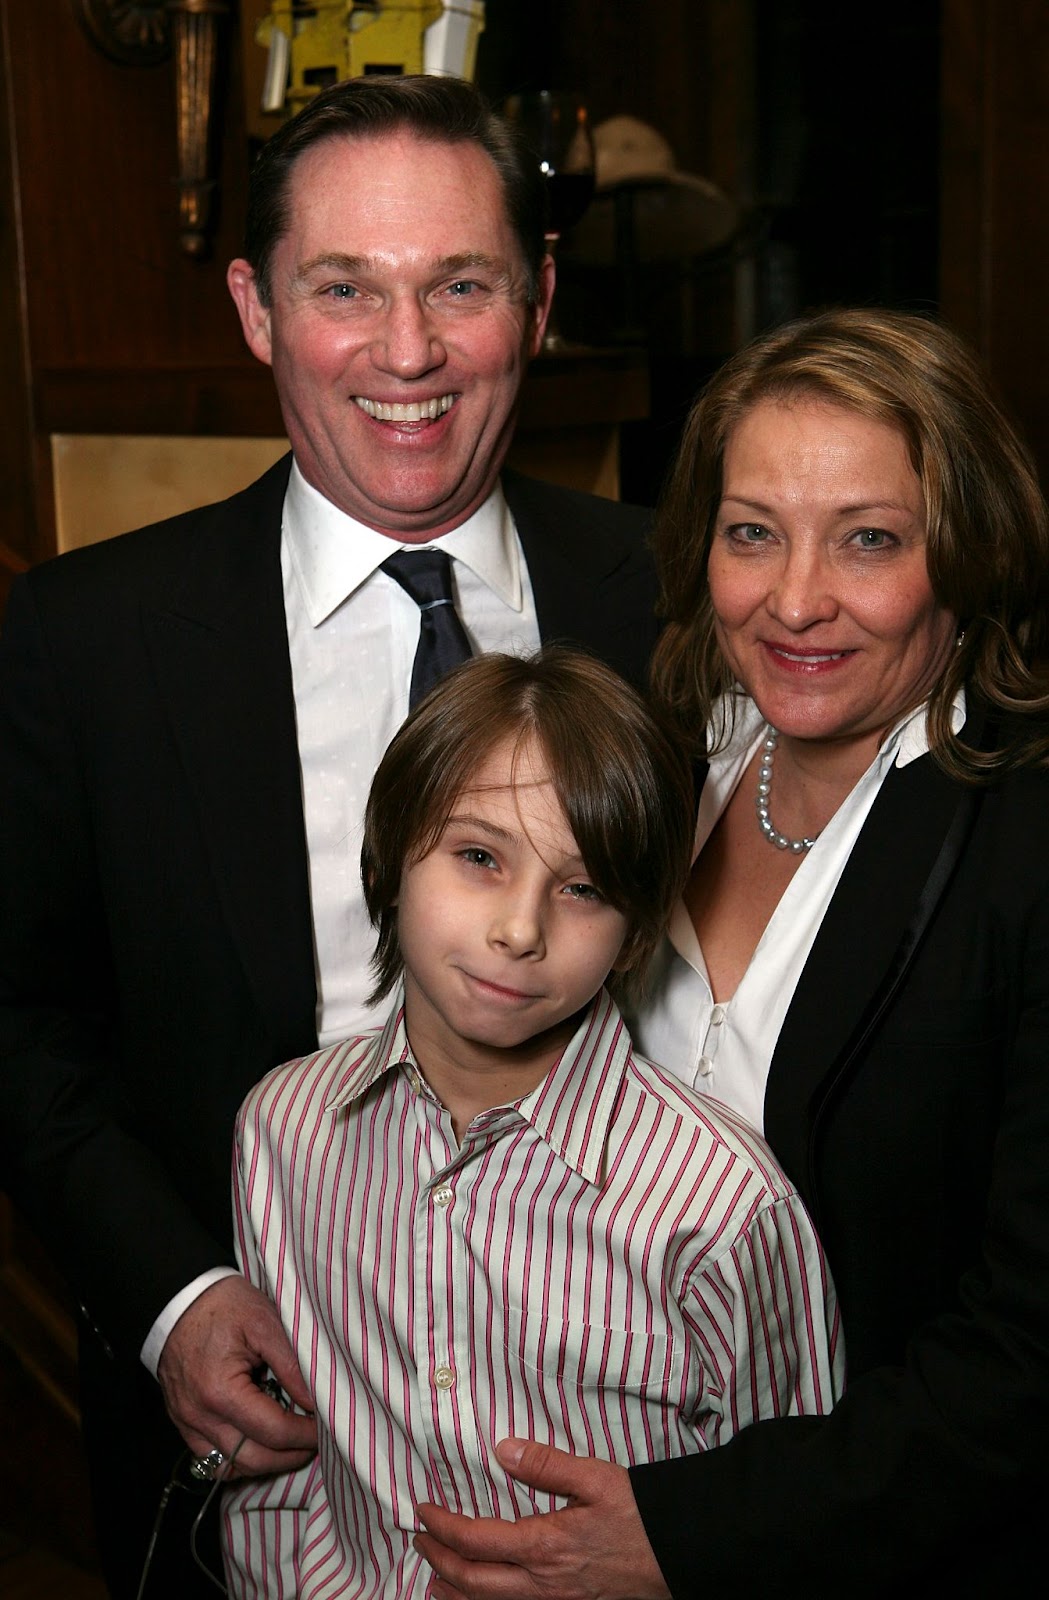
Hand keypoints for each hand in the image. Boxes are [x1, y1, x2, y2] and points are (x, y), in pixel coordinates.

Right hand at [157, 1274, 316, 1477]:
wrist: (178, 1298)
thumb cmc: (223, 1305)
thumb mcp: (265, 1322)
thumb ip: (292, 1365)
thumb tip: (315, 1401)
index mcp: (220, 1392)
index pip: (273, 1431)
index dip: (305, 1434)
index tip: (327, 1426)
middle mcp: (200, 1416)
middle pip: (254, 1460)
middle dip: (290, 1455)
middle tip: (315, 1440)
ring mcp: (187, 1422)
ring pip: (231, 1466)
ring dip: (266, 1462)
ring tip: (291, 1443)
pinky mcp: (182, 1421)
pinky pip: (211, 1457)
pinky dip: (238, 1457)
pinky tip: (259, 1443)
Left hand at [415, 1438, 669, 1599]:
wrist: (680, 1556)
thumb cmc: (640, 1515)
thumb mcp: (596, 1479)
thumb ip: (546, 1466)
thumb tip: (501, 1449)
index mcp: (545, 1546)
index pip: (474, 1541)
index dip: (441, 1526)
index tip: (422, 1509)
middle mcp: (541, 1586)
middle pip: (470, 1581)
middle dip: (436, 1560)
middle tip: (418, 1537)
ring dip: (452, 1593)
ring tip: (431, 1577)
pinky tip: (474, 1599)